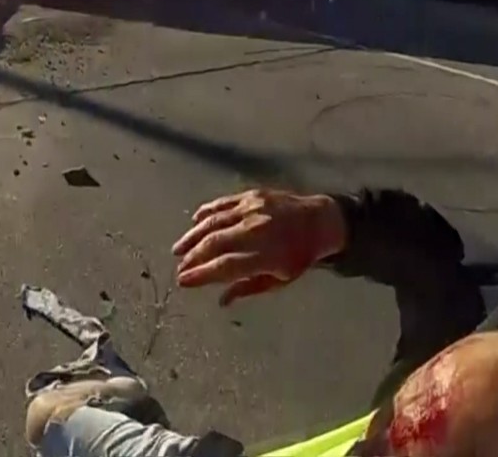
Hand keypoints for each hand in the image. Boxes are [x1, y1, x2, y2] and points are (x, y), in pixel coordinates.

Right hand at [172, 189, 346, 306]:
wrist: (319, 221)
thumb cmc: (299, 256)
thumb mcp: (280, 280)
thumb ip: (248, 288)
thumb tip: (221, 301)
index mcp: (266, 255)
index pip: (225, 267)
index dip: (201, 274)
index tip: (183, 281)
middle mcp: (257, 231)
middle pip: (214, 244)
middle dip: (192, 257)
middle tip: (179, 267)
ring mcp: (252, 210)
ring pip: (212, 222)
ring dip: (192, 236)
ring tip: (178, 249)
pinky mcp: (250, 195)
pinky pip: (221, 204)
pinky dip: (205, 213)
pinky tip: (194, 222)